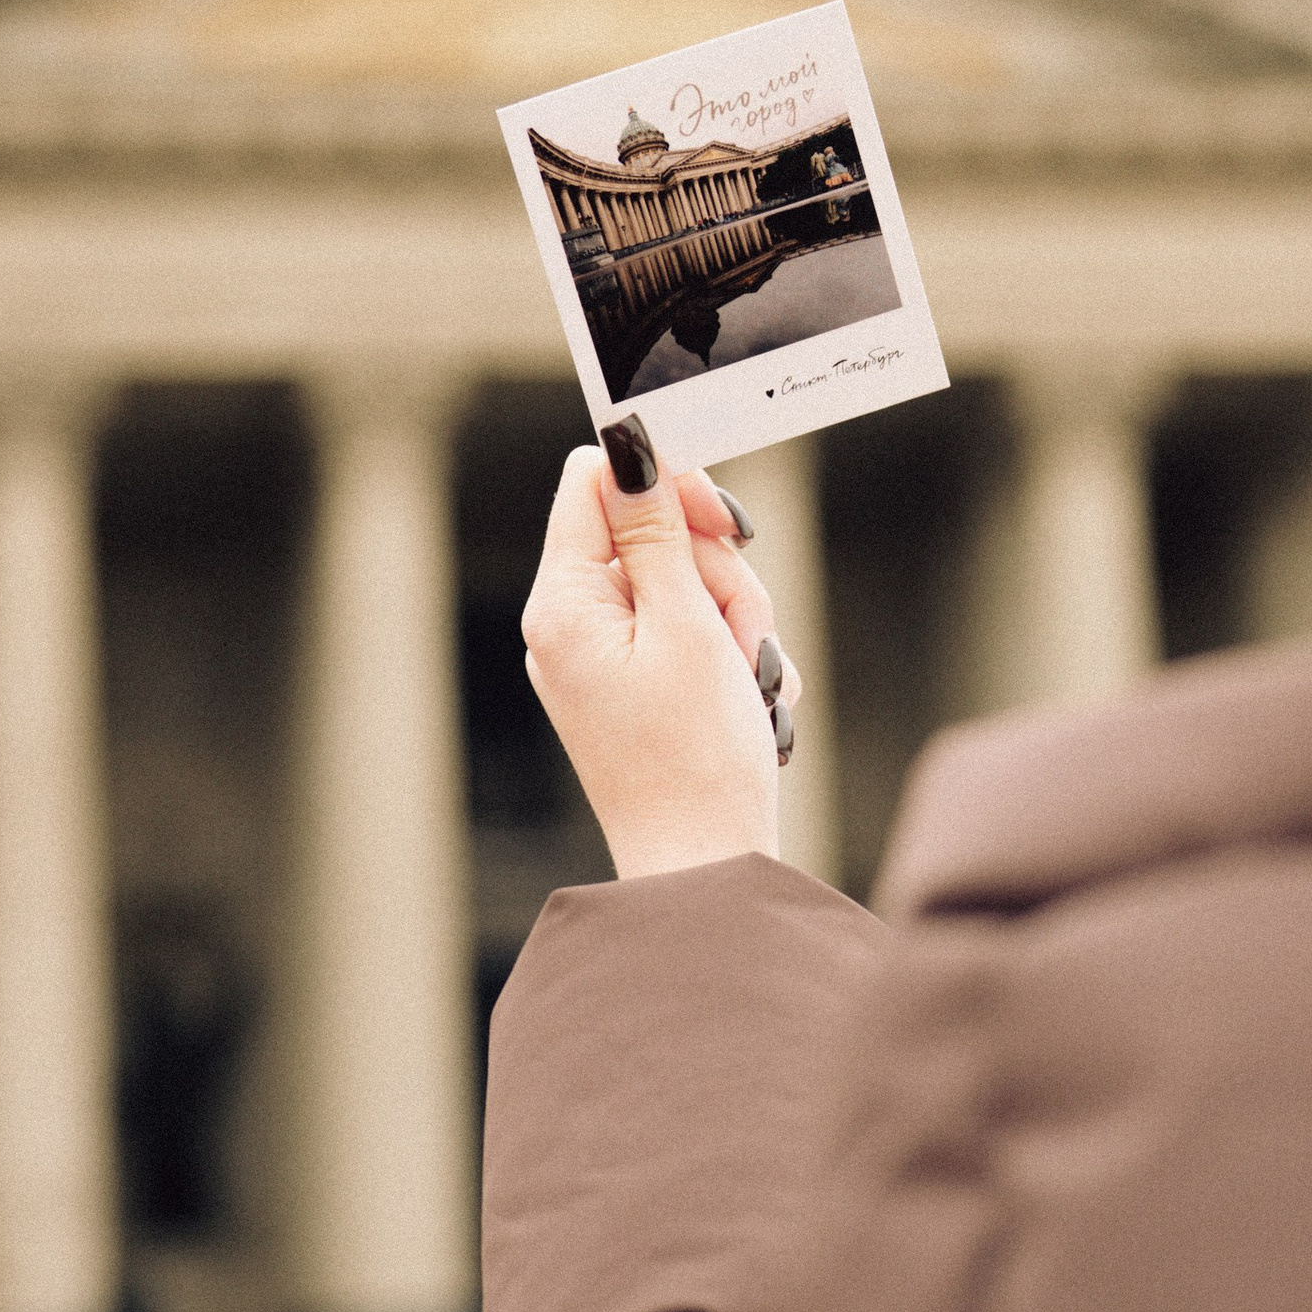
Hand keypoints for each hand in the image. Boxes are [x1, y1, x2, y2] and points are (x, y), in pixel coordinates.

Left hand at [521, 438, 798, 878]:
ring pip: (691, 583)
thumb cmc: (696, 756)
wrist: (707, 872)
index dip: (666, 484)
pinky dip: (734, 659)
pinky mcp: (641, 686)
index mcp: (562, 604)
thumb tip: (627, 439)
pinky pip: (698, 633)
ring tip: (746, 684)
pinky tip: (749, 705)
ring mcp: (606, 658)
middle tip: (738, 634)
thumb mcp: (686, 624)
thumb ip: (657, 529)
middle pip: (656, 534)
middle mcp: (571, 625)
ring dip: (737, 623)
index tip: (726, 522)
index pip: (596, 483)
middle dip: (718, 575)